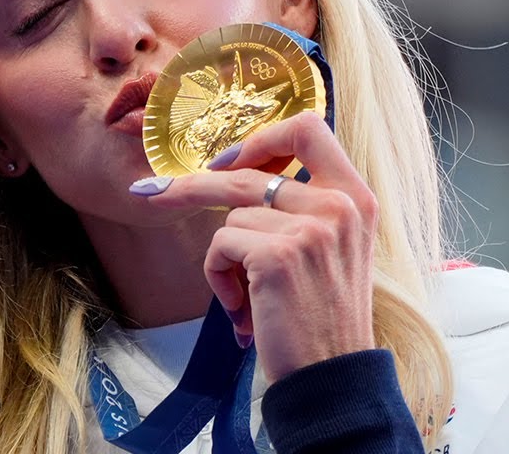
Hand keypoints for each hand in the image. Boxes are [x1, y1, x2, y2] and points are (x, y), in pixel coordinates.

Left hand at [135, 111, 378, 384]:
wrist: (333, 379)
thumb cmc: (322, 319)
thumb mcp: (333, 250)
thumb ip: (305, 208)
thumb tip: (236, 173)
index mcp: (357, 197)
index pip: (310, 128)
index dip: (263, 138)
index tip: (232, 161)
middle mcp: (340, 205)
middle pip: (248, 170)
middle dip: (193, 185)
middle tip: (151, 192)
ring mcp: (311, 228)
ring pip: (230, 216)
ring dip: (225, 259)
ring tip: (248, 299)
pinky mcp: (278, 255)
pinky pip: (220, 246)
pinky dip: (219, 279)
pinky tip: (243, 310)